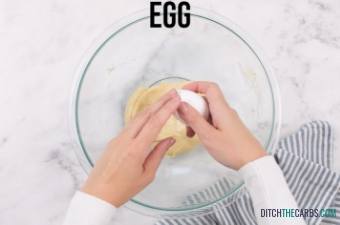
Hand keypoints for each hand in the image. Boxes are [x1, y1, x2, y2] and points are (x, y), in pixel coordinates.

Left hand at [82, 90, 179, 206]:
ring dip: (151, 108)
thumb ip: (158, 154)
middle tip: (172, 93)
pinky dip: (142, 117)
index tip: (176, 100)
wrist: (98, 193)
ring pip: (137, 118)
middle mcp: (125, 139)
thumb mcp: (147, 175)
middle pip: (145, 115)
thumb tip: (169, 140)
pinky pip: (130, 125)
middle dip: (160, 102)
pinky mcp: (114, 140)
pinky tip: (149, 115)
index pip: (154, 124)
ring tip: (163, 101)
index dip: (166, 109)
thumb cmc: (123, 188)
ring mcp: (118, 138)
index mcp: (136, 149)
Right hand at [177, 81, 266, 169]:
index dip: (196, 85)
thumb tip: (182, 104)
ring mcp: (227, 119)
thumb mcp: (208, 135)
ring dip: (196, 118)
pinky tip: (199, 136)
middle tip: (182, 117)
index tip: (184, 92)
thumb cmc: (233, 150)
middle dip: (192, 106)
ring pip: (208, 111)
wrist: (253, 162)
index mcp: (221, 109)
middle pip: (206, 99)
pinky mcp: (228, 127)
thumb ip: (194, 119)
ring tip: (189, 132)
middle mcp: (225, 111)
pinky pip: (212, 120)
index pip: (209, 87)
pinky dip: (203, 124)